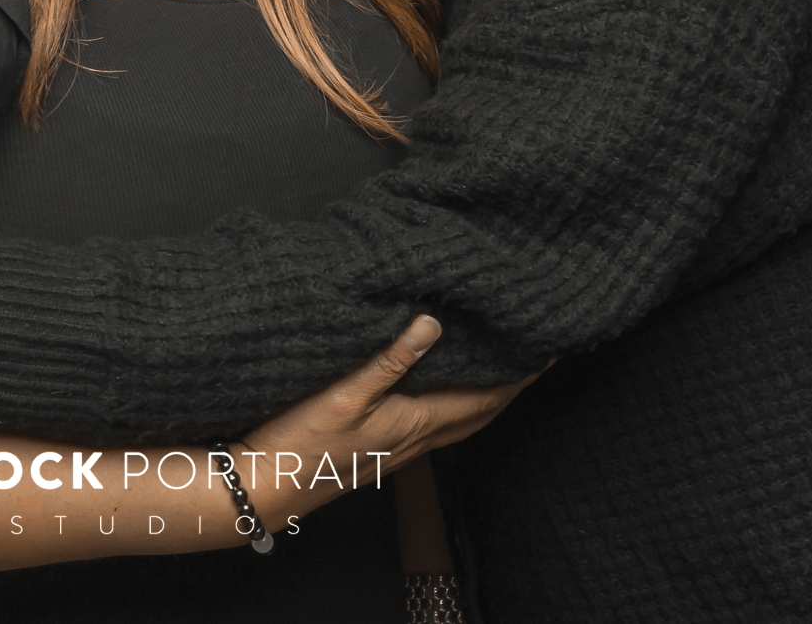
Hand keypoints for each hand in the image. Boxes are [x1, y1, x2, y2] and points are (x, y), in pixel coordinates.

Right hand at [239, 315, 534, 521]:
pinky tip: (442, 396)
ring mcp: (398, 450)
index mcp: (416, 423)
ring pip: (458, 423)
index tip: (544, 355)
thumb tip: (433, 322)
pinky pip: (435, 428)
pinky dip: (454, 408)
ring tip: (500, 375)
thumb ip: (390, 359)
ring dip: (485, 400)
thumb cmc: (301, 441)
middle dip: (509, 390)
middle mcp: (415, 440)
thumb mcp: (345, 392)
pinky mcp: (381, 452)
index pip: (483, 399)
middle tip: (533, 362)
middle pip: (479, 415)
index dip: (516, 379)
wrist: (267, 488)